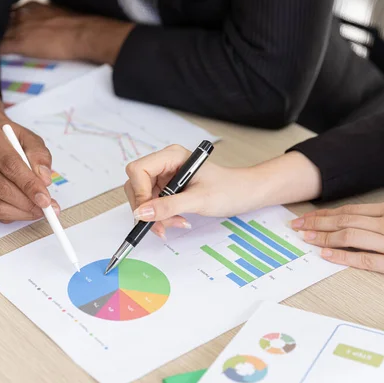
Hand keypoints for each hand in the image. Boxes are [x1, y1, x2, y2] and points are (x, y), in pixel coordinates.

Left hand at [0, 2, 132, 63]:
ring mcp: (19, 29)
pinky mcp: (19, 44)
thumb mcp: (57, 15)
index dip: (11, 24)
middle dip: (2, 31)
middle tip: (3, 41)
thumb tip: (47, 27)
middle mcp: (22, 15)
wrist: (80, 34)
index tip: (11, 32)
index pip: (13, 14)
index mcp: (31, 7)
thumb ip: (45, 18)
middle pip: (3, 23)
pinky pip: (1, 48)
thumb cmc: (76, 26)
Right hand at [0, 121, 59, 222]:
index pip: (10, 165)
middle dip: (28, 202)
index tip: (46, 199)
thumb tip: (44, 180)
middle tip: (46, 207)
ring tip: (38, 210)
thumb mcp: (29, 139)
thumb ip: (39, 156)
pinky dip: (12, 215)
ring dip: (21, 212)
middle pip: (1, 188)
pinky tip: (25, 210)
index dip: (30, 185)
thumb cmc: (10, 140)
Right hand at [123, 145, 265, 238]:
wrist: (247, 193)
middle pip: (137, 185)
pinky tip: (178, 220)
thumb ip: (168, 206)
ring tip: (177, 223)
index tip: (148, 214)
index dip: (139, 193)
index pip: (138, 170)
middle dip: (147, 209)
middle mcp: (165, 164)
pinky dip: (162, 216)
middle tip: (162, 226)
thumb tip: (141, 214)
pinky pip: (154, 204)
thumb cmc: (230, 189)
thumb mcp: (199, 199)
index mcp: (171, 156)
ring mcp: (165, 177)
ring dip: (156, 216)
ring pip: (144, 198)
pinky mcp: (169, 189)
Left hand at [291, 201, 383, 281]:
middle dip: (317, 224)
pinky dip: (342, 257)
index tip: (307, 216)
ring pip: (350, 237)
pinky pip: (365, 260)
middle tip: (297, 226)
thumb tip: (351, 220)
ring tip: (306, 239)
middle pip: (345, 221)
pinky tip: (326, 256)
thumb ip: (382, 217)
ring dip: (324, 238)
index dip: (325, 214)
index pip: (349, 210)